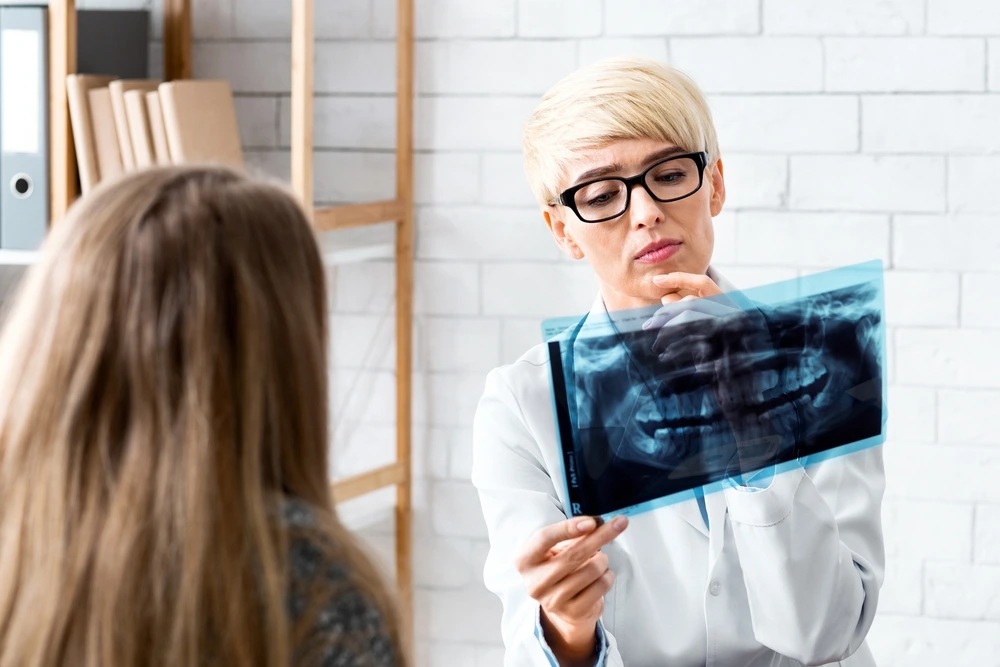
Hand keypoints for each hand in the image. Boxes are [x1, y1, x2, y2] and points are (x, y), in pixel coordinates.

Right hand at [514, 516, 628, 664]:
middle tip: (619, 523)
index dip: (568, 528)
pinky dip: (608, 575)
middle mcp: (535, 582)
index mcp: (525, 560)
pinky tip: (602, 575)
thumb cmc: (560, 569)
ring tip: (599, 560)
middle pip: (572, 554)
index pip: (544, 538)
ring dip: (603, 559)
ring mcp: (553, 600)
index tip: (591, 522)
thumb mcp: (556, 549)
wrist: (563, 607)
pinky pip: (601, 585)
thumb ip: (572, 536)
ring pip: (591, 570)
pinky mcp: (573, 612)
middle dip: (600, 536)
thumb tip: (596, 525)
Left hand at [645, 276, 785, 480]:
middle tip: (647, 327)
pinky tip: (665, 357)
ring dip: (667, 332)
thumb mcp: (707, 342)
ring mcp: (734, 332)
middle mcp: (739, 315)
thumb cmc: (725, 374)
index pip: (703, 286)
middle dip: (666, 313)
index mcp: (736, 308)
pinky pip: (691, 341)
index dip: (678, 288)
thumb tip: (666, 299)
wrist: (745, 406)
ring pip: (689, 318)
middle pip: (693, 302)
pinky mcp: (726, 349)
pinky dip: (674, 348)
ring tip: (657, 346)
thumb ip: (692, 320)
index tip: (657, 294)